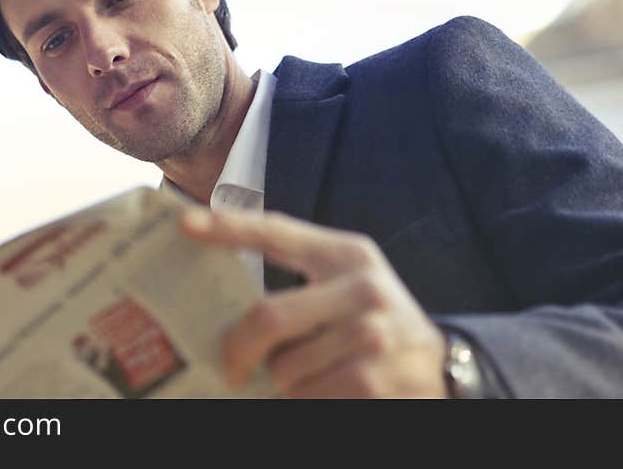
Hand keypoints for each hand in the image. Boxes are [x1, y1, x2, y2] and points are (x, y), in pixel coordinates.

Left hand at [179, 208, 447, 397]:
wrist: (443, 367)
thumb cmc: (375, 323)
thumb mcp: (346, 286)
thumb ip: (299, 284)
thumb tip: (227, 305)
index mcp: (346, 254)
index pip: (277, 232)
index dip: (228, 227)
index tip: (185, 224)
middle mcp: (363, 286)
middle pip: (269, 317)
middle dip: (238, 349)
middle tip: (230, 368)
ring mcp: (372, 334)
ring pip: (285, 368)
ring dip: (279, 384)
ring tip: (293, 381)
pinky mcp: (375, 380)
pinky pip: (307, 397)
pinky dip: (301, 403)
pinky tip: (317, 395)